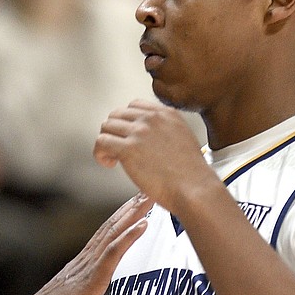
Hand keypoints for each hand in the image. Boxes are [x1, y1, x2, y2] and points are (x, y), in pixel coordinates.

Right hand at [28, 192, 149, 294]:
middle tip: (147, 190)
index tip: (136, 203)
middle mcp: (86, 257)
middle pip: (111, 226)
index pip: (105, 233)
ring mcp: (89, 265)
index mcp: (82, 262)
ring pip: (114, 232)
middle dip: (130, 208)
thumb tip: (93, 286)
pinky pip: (113, 252)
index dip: (121, 217)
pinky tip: (143, 224)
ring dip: (134, 214)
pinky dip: (129, 236)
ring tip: (149, 198)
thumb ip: (83, 286)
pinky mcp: (93, 277)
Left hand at [94, 100, 214, 210]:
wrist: (194, 188)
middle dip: (114, 131)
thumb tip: (146, 139)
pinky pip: (101, 142)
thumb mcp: (183, 139)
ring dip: (106, 142)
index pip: (134, 105)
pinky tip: (109, 163)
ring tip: (113, 158)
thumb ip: (165, 131)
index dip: (126, 121)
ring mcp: (139, 132)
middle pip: (117, 115)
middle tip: (118, 148)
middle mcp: (152, 118)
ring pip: (107, 126)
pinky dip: (100, 153)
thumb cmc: (191, 174)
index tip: (127, 135)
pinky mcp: (128, 149)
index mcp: (167, 114)